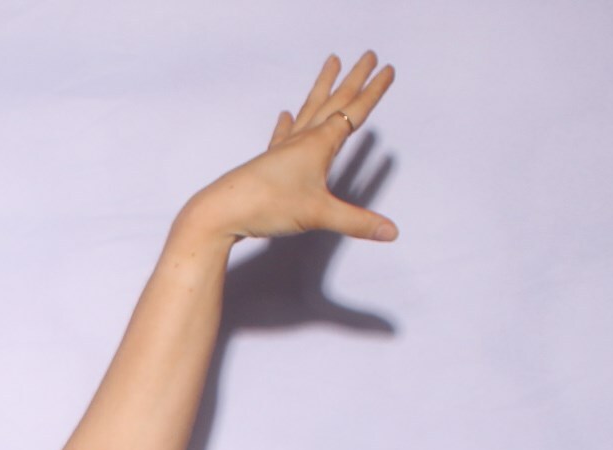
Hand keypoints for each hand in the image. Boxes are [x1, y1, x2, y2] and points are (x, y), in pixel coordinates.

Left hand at [177, 51, 396, 247]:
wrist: (221, 213)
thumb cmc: (268, 207)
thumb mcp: (318, 215)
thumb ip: (357, 222)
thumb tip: (392, 233)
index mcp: (318, 144)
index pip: (354, 111)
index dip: (374, 91)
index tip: (388, 68)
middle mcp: (301, 140)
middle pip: (334, 101)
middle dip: (354, 78)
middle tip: (369, 54)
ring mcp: (282, 149)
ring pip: (309, 110)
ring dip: (324, 87)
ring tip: (331, 63)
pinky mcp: (266, 163)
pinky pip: (282, 135)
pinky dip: (287, 124)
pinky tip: (285, 115)